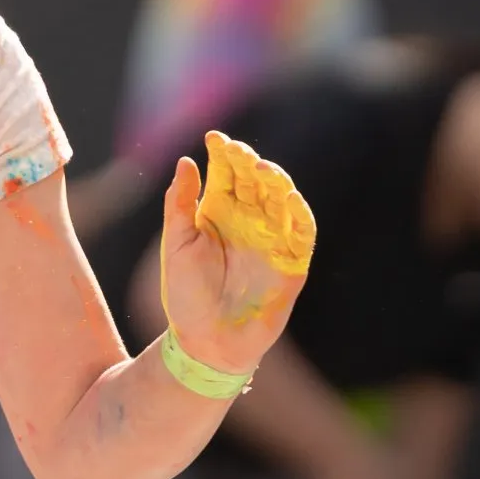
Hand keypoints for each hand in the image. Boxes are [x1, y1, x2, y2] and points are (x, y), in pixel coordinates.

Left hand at [159, 131, 316, 375]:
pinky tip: (289, 196)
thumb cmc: (186, 294)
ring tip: (263, 169)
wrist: (204, 341)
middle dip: (249, 163)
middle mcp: (248, 221)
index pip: (227, 174)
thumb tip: (185, 160)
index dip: (224, 154)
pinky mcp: (292, 263)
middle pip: (255, 181)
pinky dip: (300, 214)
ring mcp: (272, 240)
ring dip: (276, 182)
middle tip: (238, 151)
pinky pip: (303, 233)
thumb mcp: (176, 244)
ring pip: (281, 200)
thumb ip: (180, 204)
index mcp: (218, 213)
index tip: (214, 137)